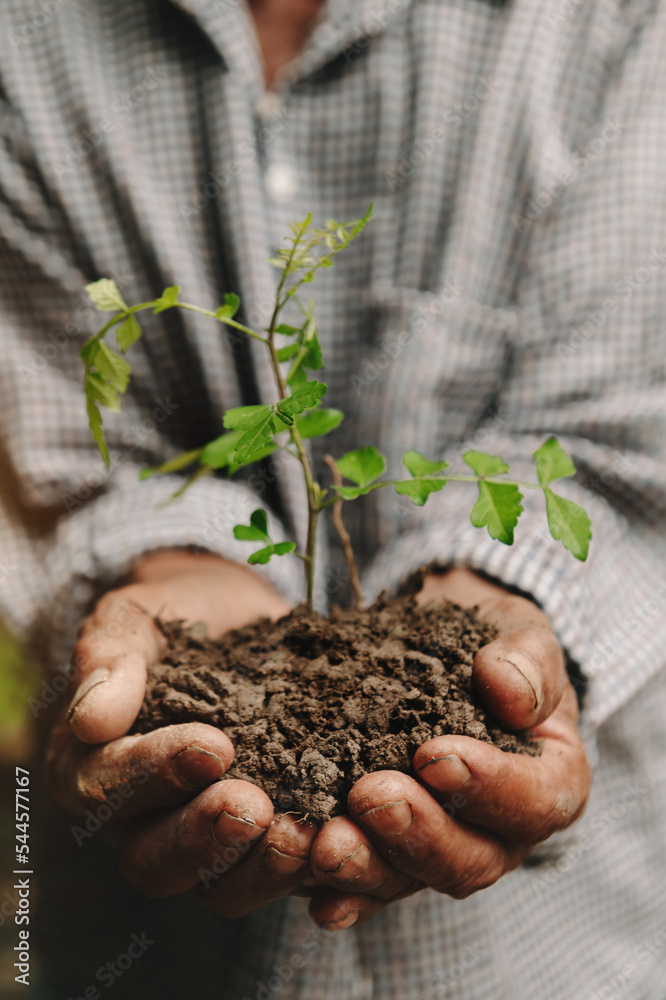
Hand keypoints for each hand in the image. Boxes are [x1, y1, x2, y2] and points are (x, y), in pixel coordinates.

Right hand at [46, 551, 317, 917]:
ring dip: (259, 868)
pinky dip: (308, 868)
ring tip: (303, 834)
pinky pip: (277, 876)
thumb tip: (90, 721)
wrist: (243, 617)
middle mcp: (140, 820)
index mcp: (93, 767)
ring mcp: (204, 839)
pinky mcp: (263, 842)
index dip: (154, 775)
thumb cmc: (177, 613)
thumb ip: (109, 657)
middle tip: (254, 808)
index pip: (104, 789)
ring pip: (217, 887)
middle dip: (205, 837)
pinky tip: (338, 840)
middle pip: (155, 860)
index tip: (214, 746)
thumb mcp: (136, 615)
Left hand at [305, 567, 591, 929]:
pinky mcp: (390, 855)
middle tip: (370, 796)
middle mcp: (500, 832)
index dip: (489, 789)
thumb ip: (528, 661)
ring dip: (368, 868)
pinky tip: (314, 892)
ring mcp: (442, 849)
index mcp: (548, 781)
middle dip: (419, 834)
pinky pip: (367, 888)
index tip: (435, 757)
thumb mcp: (517, 633)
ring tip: (326, 846)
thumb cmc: (487, 645)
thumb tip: (510, 692)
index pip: (535, 801)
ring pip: (412, 881)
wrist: (434, 645)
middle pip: (471, 859)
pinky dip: (342, 893)